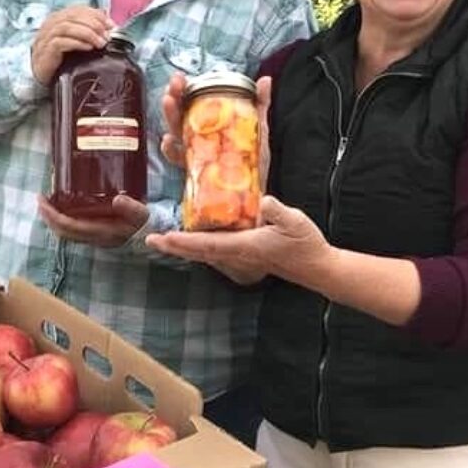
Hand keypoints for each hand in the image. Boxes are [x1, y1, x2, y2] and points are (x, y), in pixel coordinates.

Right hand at [31, 6, 113, 84]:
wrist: (45, 78)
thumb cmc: (62, 59)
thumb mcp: (78, 41)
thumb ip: (90, 30)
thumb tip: (109, 24)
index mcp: (58, 19)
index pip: (77, 9)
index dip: (96, 14)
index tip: (111, 24)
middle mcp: (50, 25)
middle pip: (72, 16)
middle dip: (93, 24)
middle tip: (106, 35)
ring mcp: (45, 38)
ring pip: (66, 27)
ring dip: (87, 33)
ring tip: (100, 43)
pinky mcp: (44, 52)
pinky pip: (59, 43)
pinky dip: (76, 43)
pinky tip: (88, 48)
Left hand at [38, 194, 148, 247]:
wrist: (151, 235)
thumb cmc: (145, 223)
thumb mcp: (141, 213)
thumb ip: (130, 207)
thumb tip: (117, 199)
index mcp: (101, 232)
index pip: (69, 226)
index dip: (52, 214)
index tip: (42, 200)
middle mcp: (94, 237)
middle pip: (61, 231)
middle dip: (47, 216)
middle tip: (40, 198)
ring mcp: (93, 238)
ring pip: (65, 233)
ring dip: (52, 219)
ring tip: (47, 202)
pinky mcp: (95, 235)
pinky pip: (72, 230)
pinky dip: (62, 220)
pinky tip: (62, 207)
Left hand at [146, 195, 331, 286]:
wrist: (316, 267)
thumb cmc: (305, 245)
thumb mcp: (295, 222)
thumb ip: (279, 212)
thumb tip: (264, 200)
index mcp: (245, 245)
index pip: (208, 244)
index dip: (184, 242)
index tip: (164, 238)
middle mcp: (237, 253)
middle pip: (198, 251)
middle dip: (174, 246)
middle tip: (150, 240)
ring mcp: (240, 256)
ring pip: (204, 252)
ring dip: (183, 247)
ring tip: (164, 239)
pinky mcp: (245, 254)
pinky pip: (214, 250)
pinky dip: (198, 246)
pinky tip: (193, 239)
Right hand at [160, 75, 272, 193]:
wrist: (255, 195)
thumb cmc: (252, 163)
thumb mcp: (257, 130)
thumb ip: (259, 105)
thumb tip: (265, 80)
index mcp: (209, 126)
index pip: (190, 104)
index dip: (182, 91)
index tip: (179, 79)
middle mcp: (198, 139)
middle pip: (179, 116)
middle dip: (172, 99)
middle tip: (172, 87)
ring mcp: (195, 155)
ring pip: (175, 133)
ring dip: (169, 117)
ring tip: (168, 103)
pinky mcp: (196, 173)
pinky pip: (179, 161)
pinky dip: (171, 151)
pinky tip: (169, 141)